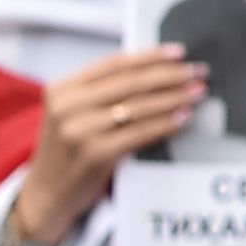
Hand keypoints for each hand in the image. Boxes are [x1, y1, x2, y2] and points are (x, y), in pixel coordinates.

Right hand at [12, 46, 204, 245]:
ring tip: (196, 93)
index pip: (112, 64)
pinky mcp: (95, 154)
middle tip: (197, 72)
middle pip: (130, 83)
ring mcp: (79, 131)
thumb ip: (100, 92)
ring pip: (138, 107)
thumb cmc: (69, 149)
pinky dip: (165, 124)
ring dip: (173, 98)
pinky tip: (183, 118)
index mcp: (61, 90)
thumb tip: (155, 70)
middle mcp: (67, 107)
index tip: (178, 52)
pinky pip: (139, 134)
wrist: (47, 192)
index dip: (149, 56)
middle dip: (169, 76)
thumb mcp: (72, 113)